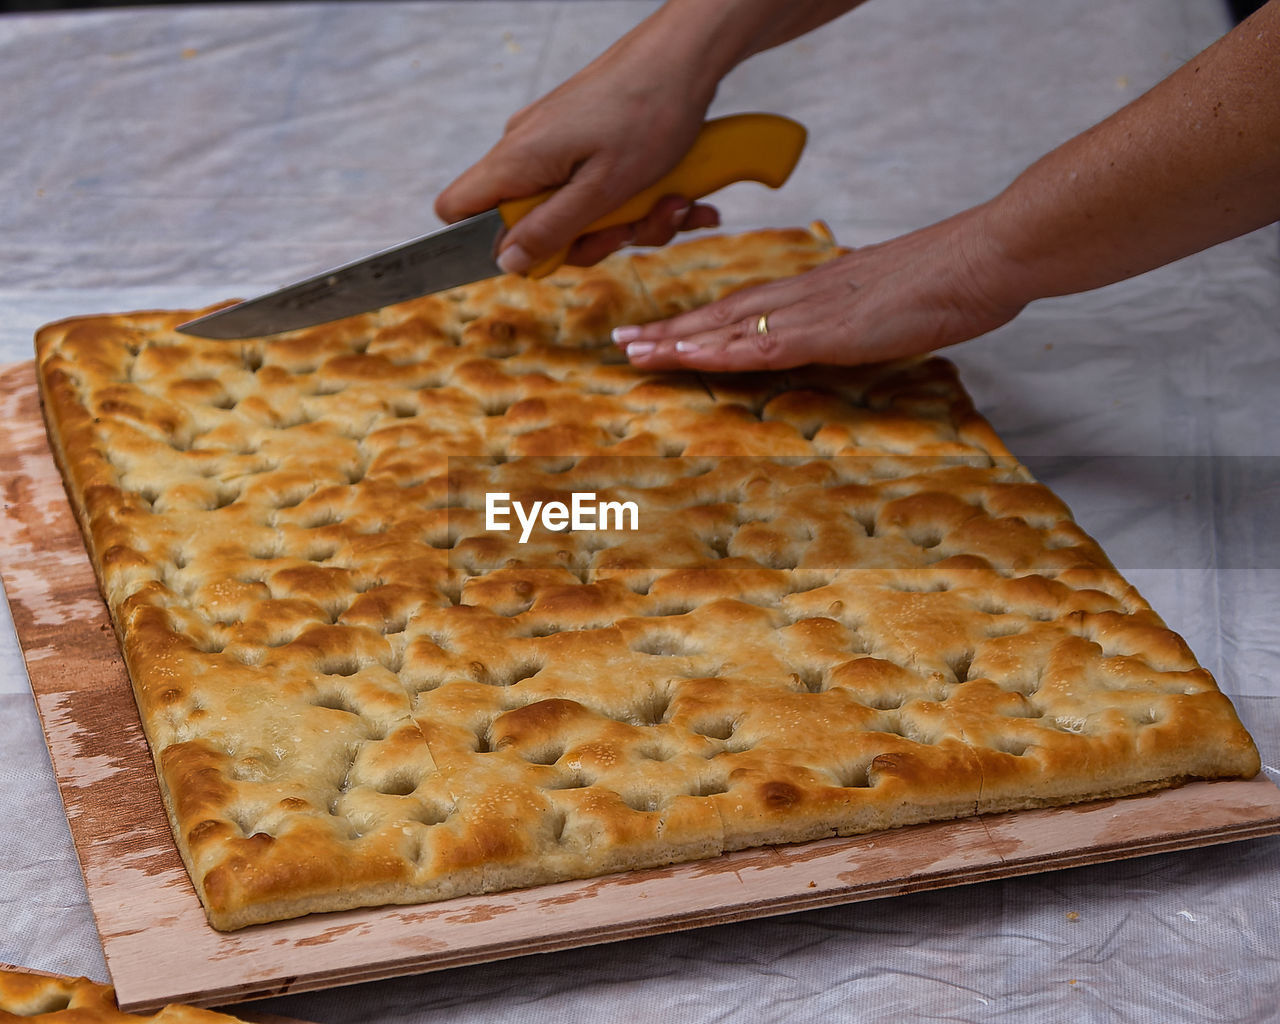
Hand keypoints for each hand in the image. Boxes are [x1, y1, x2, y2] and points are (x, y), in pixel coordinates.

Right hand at [434, 20, 721, 274]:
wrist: (686, 56)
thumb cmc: (649, 112)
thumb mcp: (602, 190)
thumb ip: (550, 231)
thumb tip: (507, 261)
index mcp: (518, 159)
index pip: (458, 210)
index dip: (494, 244)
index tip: (551, 250)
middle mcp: (526, 150)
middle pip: (532, 226)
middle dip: (592, 240)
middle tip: (634, 226)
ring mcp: (554, 145)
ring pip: (574, 213)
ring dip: (628, 223)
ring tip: (672, 203)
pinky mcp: (581, 141)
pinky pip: (596, 190)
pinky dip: (637, 201)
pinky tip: (678, 196)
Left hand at [612, 206, 1026, 370]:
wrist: (983, 257)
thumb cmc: (948, 279)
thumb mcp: (890, 302)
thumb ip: (860, 318)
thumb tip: (845, 334)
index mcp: (816, 291)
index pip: (744, 308)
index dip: (699, 322)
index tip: (664, 332)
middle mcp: (803, 296)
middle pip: (723, 315)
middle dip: (671, 331)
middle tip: (623, 342)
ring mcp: (813, 311)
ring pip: (730, 327)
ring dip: (680, 342)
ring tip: (635, 352)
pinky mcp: (830, 330)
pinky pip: (763, 343)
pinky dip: (721, 352)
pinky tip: (690, 359)